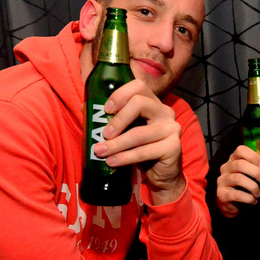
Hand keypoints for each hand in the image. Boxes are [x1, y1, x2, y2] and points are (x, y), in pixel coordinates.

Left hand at [92, 79, 184, 203]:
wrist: (162, 174)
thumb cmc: (141, 149)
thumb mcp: (126, 131)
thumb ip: (111, 119)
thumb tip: (85, 108)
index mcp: (153, 103)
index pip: (138, 86)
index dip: (120, 95)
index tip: (106, 110)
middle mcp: (165, 112)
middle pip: (139, 103)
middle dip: (118, 119)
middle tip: (104, 134)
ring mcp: (172, 128)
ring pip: (139, 133)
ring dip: (116, 144)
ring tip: (100, 152)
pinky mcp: (174, 147)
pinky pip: (144, 152)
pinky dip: (125, 158)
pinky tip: (112, 162)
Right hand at [215, 145, 259, 217]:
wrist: (235, 206)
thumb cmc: (248, 186)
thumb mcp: (259, 175)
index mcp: (235, 159)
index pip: (240, 150)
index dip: (252, 155)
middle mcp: (226, 167)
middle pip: (239, 164)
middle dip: (256, 172)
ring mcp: (222, 181)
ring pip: (238, 179)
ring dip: (253, 186)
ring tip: (259, 193)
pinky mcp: (222, 194)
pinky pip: (236, 194)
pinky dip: (248, 198)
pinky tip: (253, 200)